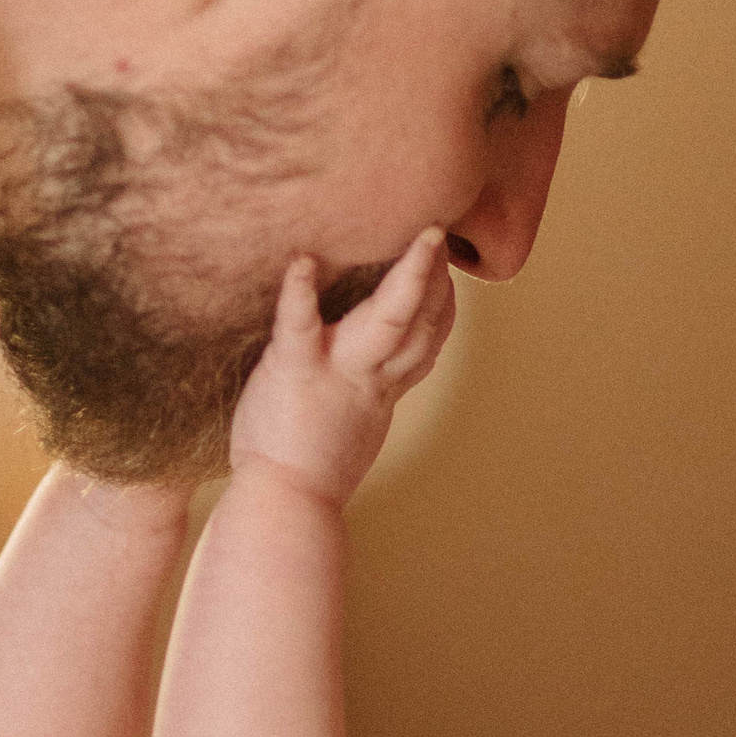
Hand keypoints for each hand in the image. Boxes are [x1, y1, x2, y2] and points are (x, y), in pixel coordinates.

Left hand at [226, 230, 455, 505]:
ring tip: (420, 235)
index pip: (424, 341)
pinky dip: (299, 294)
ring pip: (384, 321)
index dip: (441, 305)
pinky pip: (300, 326)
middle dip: (436, 280)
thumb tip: (372, 371)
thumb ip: (367, 388)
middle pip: (420, 324)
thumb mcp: (354, 422)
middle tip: (442, 231)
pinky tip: (301, 261)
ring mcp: (335, 371)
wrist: (285, 505)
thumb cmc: (310, 465)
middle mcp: (369, 376)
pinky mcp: (294, 370)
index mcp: (381, 388)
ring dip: (405, 278)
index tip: (450, 272)